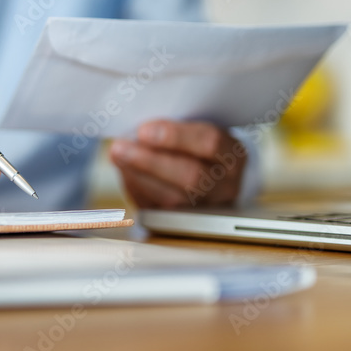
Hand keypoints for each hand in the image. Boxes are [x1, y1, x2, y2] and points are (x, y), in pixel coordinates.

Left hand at [109, 120, 246, 208]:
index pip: (210, 143)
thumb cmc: (198, 146)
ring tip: (118, 155)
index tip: (143, 130)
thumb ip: (175, 127)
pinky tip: (125, 171)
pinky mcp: (183, 223)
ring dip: (137, 175)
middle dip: (150, 161)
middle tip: (120, 147)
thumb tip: (138, 129)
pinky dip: (137, 188)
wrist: (212, 177)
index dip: (175, 136)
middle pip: (190, 177)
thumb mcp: (197, 129)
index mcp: (233, 154)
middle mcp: (225, 186)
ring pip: (171, 199)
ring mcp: (206, 209)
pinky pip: (157, 210)